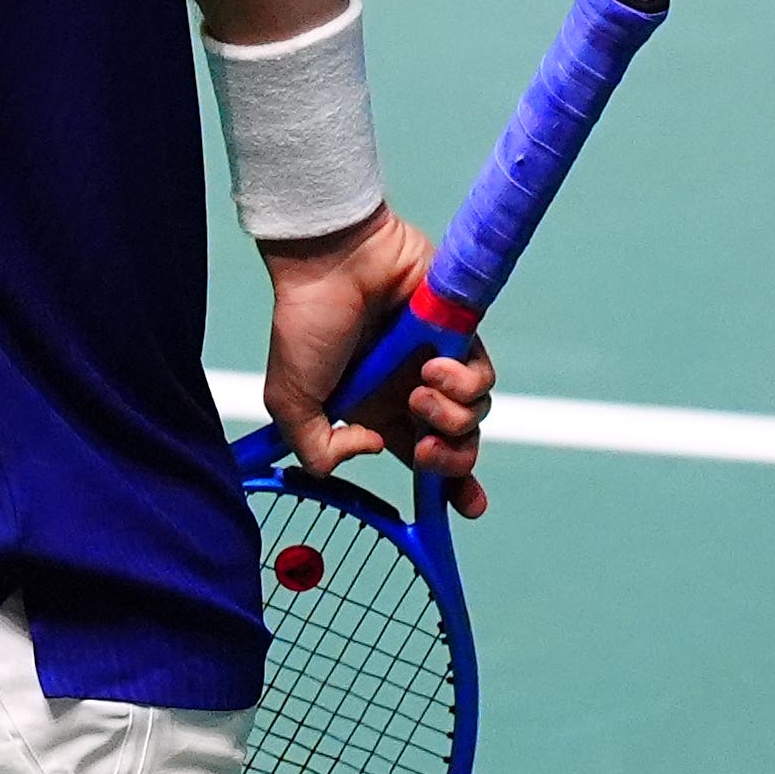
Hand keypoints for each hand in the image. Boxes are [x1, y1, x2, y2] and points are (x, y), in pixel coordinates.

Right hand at [259, 204, 493, 516]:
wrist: (331, 262)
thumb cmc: (306, 323)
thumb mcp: (291, 403)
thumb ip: (318, 450)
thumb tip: (374, 451)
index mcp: (375, 412)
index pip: (421, 458)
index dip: (449, 489)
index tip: (462, 511)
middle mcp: (410, 391)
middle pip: (459, 448)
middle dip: (453, 466)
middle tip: (428, 451)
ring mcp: (437, 364)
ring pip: (474, 418)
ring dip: (450, 418)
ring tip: (420, 391)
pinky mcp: (460, 336)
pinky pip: (483, 379)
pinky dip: (463, 383)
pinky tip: (434, 367)